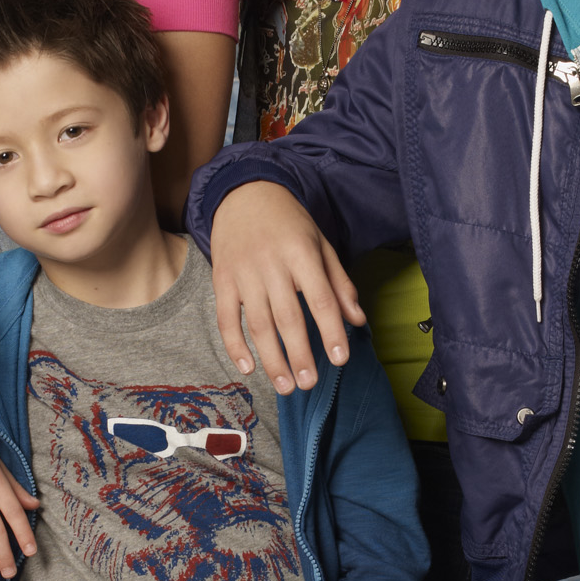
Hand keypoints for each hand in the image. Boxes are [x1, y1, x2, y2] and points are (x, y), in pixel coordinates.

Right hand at [209, 182, 364, 394]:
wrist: (243, 194)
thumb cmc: (289, 223)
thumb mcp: (320, 244)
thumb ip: (339, 283)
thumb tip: (357, 319)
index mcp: (301, 253)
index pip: (320, 298)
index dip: (331, 330)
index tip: (340, 358)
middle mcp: (272, 264)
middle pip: (287, 316)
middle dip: (300, 353)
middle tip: (309, 383)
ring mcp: (243, 272)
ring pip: (258, 323)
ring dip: (271, 358)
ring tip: (285, 385)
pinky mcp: (222, 279)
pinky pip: (226, 318)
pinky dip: (235, 345)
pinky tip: (248, 368)